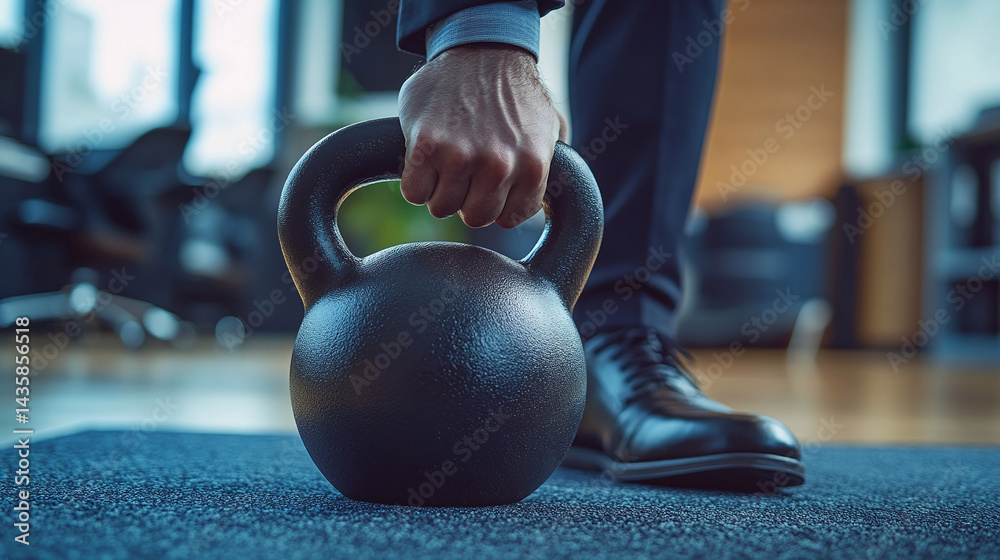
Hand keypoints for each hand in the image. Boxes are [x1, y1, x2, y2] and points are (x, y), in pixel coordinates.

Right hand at [398, 43, 567, 228]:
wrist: (482, 48)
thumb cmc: (514, 91)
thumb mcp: (548, 128)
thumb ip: (549, 169)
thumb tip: (553, 205)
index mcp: (531, 164)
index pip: (507, 218)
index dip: (495, 204)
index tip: (488, 188)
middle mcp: (498, 164)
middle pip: (474, 217)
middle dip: (467, 199)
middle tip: (465, 173)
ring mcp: (460, 155)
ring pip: (441, 207)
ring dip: (440, 189)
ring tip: (446, 162)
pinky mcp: (425, 146)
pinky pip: (414, 192)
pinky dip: (415, 181)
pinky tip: (425, 160)